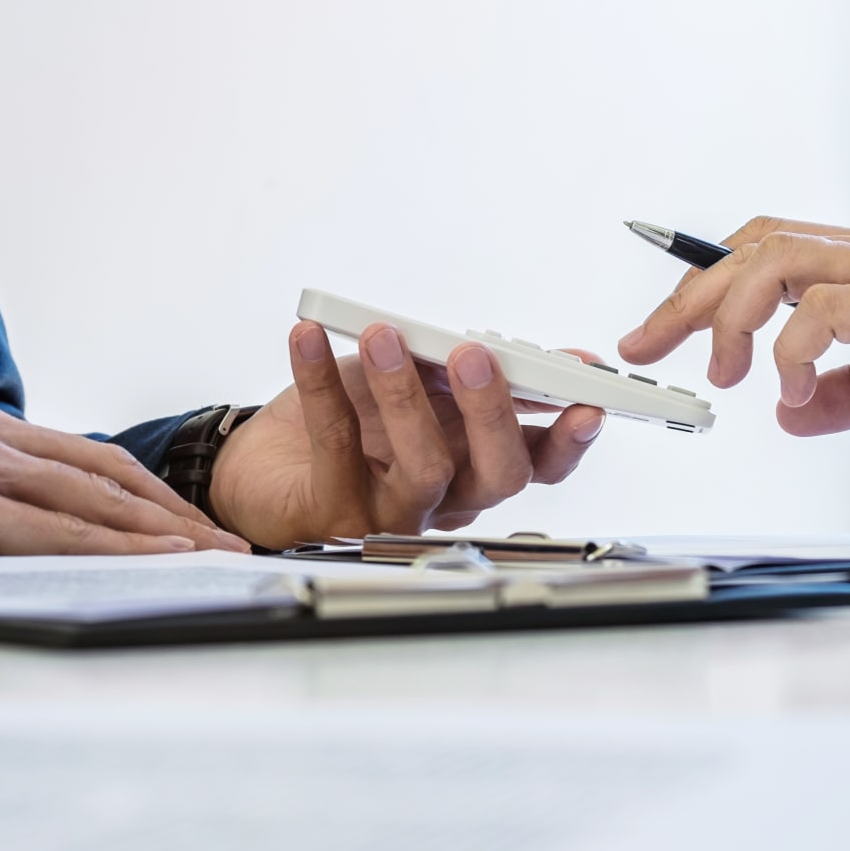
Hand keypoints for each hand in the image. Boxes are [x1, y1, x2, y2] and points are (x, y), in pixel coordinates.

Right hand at [0, 396, 246, 558]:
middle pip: (107, 474)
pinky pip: (55, 530)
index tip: (186, 521)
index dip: (144, 493)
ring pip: (95, 499)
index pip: (82, 458)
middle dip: (176, 513)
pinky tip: (161, 561)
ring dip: (167, 533)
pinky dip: (118, 546)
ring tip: (219, 560)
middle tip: (229, 543)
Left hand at [207, 320, 606, 549]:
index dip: (569, 435)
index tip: (587, 395)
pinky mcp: (334, 513)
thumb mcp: (411, 386)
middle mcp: (446, 499)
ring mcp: (393, 512)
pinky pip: (334, 443)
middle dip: (494, 412)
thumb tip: (497, 346)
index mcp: (476, 466)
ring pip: (425, 467)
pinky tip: (308, 338)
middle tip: (476, 357)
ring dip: (407, 395)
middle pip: (499, 475)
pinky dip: (321, 383)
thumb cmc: (348, 424)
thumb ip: (451, 371)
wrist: (261, 470)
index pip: (540, 462)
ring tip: (384, 337)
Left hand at [618, 216, 849, 436]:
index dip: (704, 280)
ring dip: (730, 318)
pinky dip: (794, 351)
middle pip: (753, 245)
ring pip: (778, 261)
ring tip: (722, 376)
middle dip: (687, 298)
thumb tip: (789, 412)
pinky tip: (797, 392)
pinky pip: (828, 310)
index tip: (660, 327)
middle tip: (647, 348)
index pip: (766, 246)